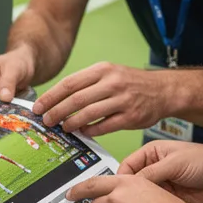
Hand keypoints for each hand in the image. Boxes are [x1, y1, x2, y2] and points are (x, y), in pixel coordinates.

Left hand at [31, 63, 174, 136]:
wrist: (163, 90)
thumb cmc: (131, 83)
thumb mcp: (109, 73)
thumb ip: (86, 83)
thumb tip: (58, 99)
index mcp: (103, 70)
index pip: (69, 83)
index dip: (51, 96)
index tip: (39, 107)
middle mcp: (112, 82)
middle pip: (76, 99)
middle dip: (56, 111)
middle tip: (46, 120)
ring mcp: (123, 100)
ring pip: (88, 113)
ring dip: (71, 123)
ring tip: (63, 128)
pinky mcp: (131, 117)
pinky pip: (105, 126)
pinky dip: (90, 130)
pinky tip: (83, 132)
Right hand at [118, 139, 202, 202]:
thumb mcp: (174, 163)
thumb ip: (151, 172)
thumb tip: (130, 184)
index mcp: (151, 154)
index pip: (127, 166)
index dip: (120, 179)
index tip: (115, 192)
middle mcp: (153, 169)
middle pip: (132, 183)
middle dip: (127, 194)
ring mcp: (161, 185)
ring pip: (141, 197)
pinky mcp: (168, 200)